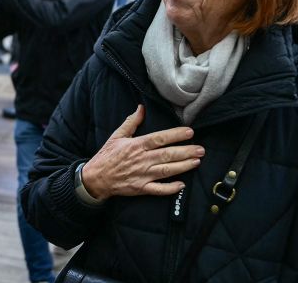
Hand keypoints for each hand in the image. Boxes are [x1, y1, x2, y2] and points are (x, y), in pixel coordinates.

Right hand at [80, 105, 203, 200]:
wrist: (96, 178)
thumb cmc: (107, 155)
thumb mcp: (117, 136)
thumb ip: (131, 122)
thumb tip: (141, 108)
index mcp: (136, 145)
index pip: (160, 139)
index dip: (175, 135)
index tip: (189, 132)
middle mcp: (142, 160)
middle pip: (167, 155)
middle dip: (186, 151)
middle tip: (201, 149)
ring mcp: (142, 175)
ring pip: (167, 170)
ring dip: (183, 166)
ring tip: (197, 162)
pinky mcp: (141, 188)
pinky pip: (158, 189)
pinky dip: (170, 188)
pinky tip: (182, 184)